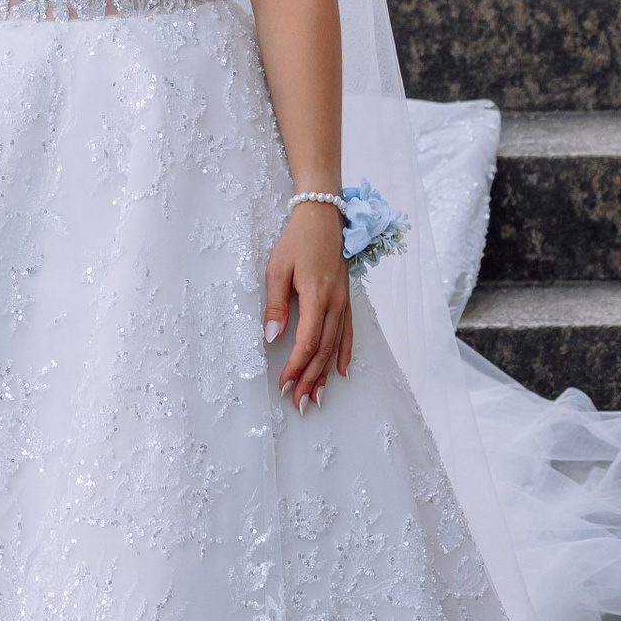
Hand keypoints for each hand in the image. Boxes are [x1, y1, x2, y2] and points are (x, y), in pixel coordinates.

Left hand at [264, 202, 352, 410]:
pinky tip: (341, 371)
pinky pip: (348, 332)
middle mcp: (334, 304)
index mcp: (316, 297)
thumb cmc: (296, 241)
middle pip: (323, 350)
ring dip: (325, 374)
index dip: (296, 367)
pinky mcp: (346, 299)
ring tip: (316, 397)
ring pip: (335, 346)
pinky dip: (345, 354)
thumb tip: (272, 337)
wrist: (322, 218)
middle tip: (298, 402)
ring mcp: (343, 303)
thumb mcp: (277, 269)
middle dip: (310, 379)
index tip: (284, 384)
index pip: (307, 342)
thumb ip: (276, 305)